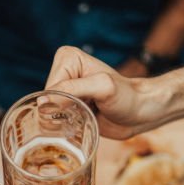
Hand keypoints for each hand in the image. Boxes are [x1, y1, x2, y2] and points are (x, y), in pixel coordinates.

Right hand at [45, 46, 168, 139]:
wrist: (141, 113)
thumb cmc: (127, 97)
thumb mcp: (102, 88)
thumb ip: (72, 90)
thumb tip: (43, 100)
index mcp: (68, 58)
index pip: (49, 87)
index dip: (63, 102)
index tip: (87, 104)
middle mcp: (64, 71)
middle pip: (46, 100)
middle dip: (61, 112)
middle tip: (86, 112)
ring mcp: (65, 90)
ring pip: (47, 111)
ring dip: (62, 121)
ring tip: (85, 117)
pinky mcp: (68, 105)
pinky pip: (54, 119)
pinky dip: (63, 126)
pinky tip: (81, 124)